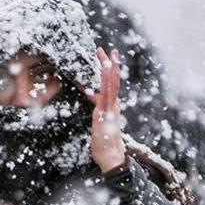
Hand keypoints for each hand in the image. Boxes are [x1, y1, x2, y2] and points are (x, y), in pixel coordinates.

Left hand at [86, 46, 126, 172]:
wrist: (111, 154)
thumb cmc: (103, 140)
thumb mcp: (98, 120)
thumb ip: (97, 107)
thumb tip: (91, 95)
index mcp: (111, 104)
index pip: (109, 83)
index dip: (107, 70)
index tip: (105, 58)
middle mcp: (113, 104)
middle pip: (112, 80)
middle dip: (110, 64)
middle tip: (108, 50)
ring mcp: (110, 108)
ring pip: (112, 86)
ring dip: (110, 71)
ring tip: (108, 58)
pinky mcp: (106, 114)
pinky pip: (105, 98)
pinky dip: (103, 87)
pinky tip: (98, 81)